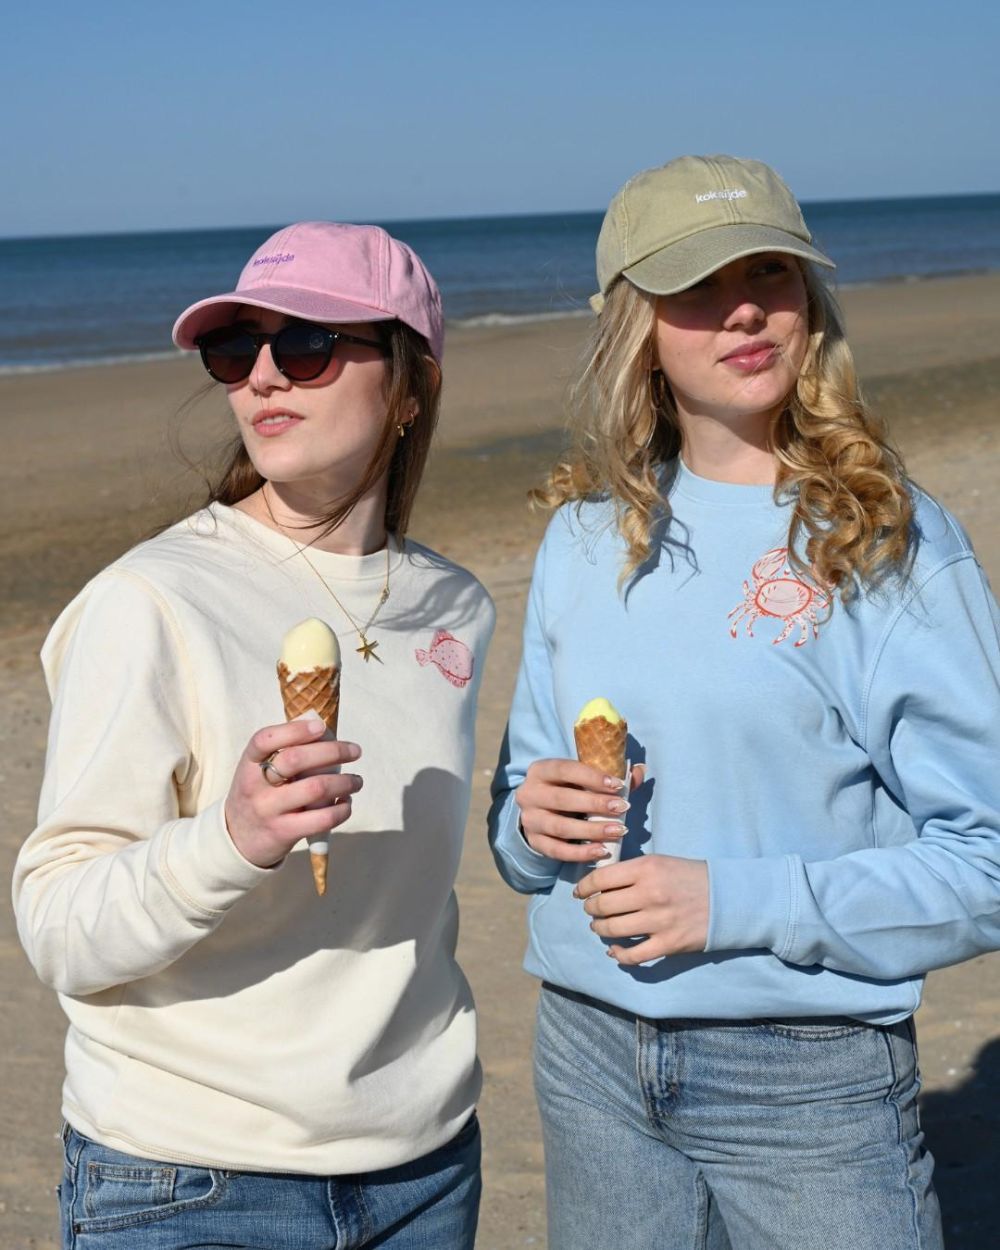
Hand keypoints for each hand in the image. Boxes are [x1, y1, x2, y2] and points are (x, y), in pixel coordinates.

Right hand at [225, 719, 362, 868]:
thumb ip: (285, 754)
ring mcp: (268, 810)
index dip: (295, 730)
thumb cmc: (259, 795)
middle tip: (355, 751)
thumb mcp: (259, 772)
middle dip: (333, 751)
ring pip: (315, 788)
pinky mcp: (284, 832)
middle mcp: (255, 785)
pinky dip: (342, 809)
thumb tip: (327, 735)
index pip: (265, 739)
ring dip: (345, 781)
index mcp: (249, 763)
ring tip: (356, 781)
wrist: (236, 840)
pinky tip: (346, 803)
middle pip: (295, 760)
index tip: (322, 726)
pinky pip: (322, 819)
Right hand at [515, 759, 639, 862]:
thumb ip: (610, 776)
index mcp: (541, 770)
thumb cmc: (568, 789)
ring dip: (592, 831)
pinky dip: (581, 853)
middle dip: (595, 804)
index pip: (565, 770)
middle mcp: (529, 794)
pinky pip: (557, 851)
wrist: (541, 812)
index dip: (592, 777)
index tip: (618, 785)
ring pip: (561, 827)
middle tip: (623, 808)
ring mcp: (530, 820)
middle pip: (562, 799)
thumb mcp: (583, 778)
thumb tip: (639, 772)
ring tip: (618, 831)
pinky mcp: (535, 842)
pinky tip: (602, 851)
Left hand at [574, 854, 708, 963]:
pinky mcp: (668, 944)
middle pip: (602, 906)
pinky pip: (633, 955)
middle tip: (591, 910)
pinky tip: (614, 950)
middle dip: (591, 909)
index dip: (584, 887)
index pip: (601, 879)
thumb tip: (599, 882)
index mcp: (647, 868)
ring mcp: (659, 921)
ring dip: (600, 929)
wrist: (729, 898)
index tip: (581, 893)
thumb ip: (631, 871)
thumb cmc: (691, 877)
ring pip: (613, 930)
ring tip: (600, 927)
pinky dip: (618, 954)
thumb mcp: (660, 862)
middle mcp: (650, 893)